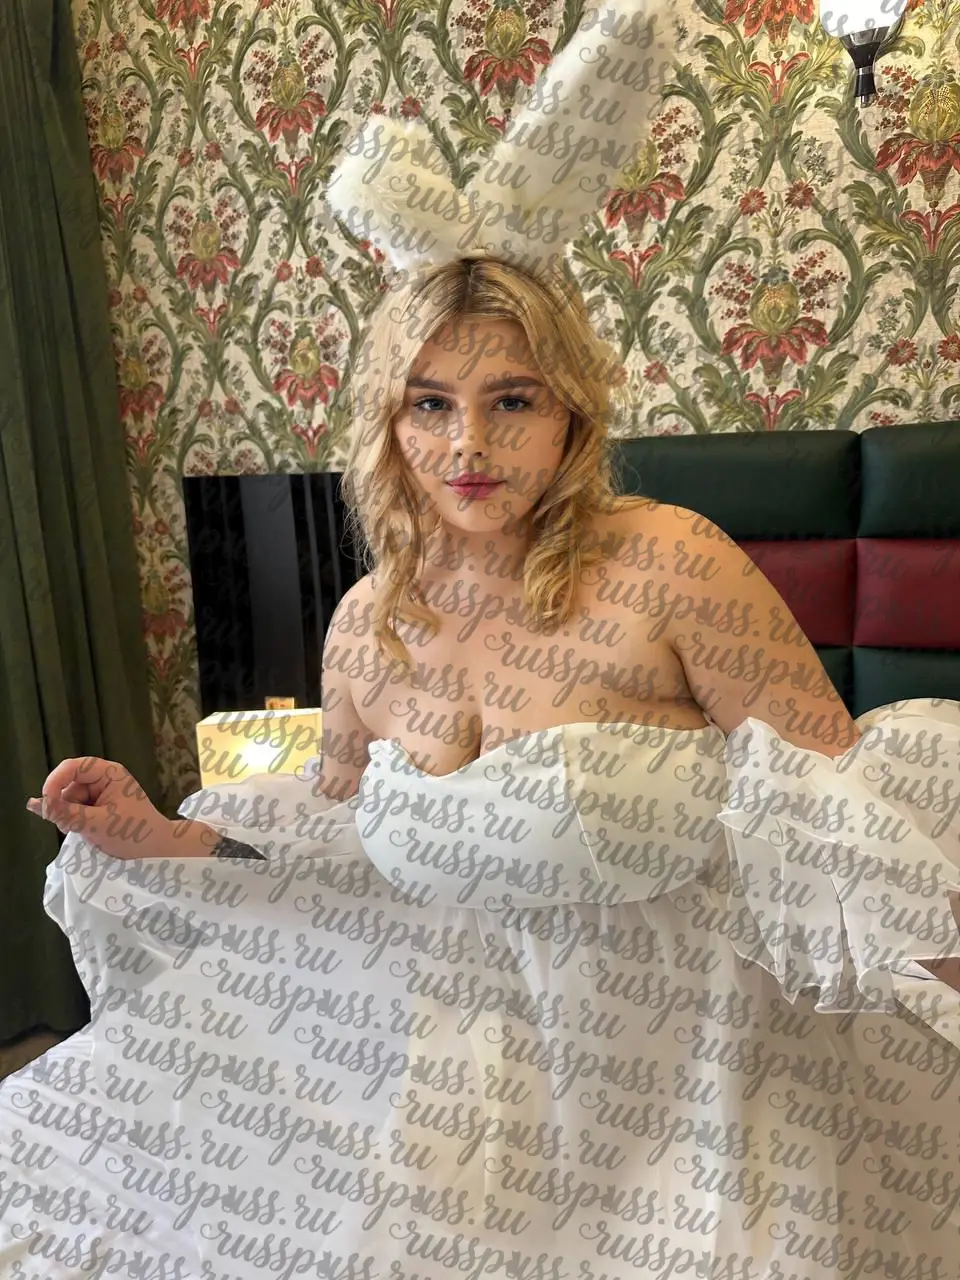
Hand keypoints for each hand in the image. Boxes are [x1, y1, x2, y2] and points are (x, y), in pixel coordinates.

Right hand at [26, 756, 170, 859]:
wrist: (155, 850)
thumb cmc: (133, 833)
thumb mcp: (96, 824)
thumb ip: (64, 814)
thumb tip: (32, 804)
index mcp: (108, 773)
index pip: (72, 767)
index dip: (54, 782)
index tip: (46, 804)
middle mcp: (102, 779)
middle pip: (67, 784)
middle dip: (63, 805)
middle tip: (71, 826)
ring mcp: (98, 793)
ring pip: (67, 800)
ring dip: (68, 816)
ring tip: (86, 831)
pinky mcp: (95, 807)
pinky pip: (73, 810)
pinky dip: (73, 821)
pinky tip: (85, 831)